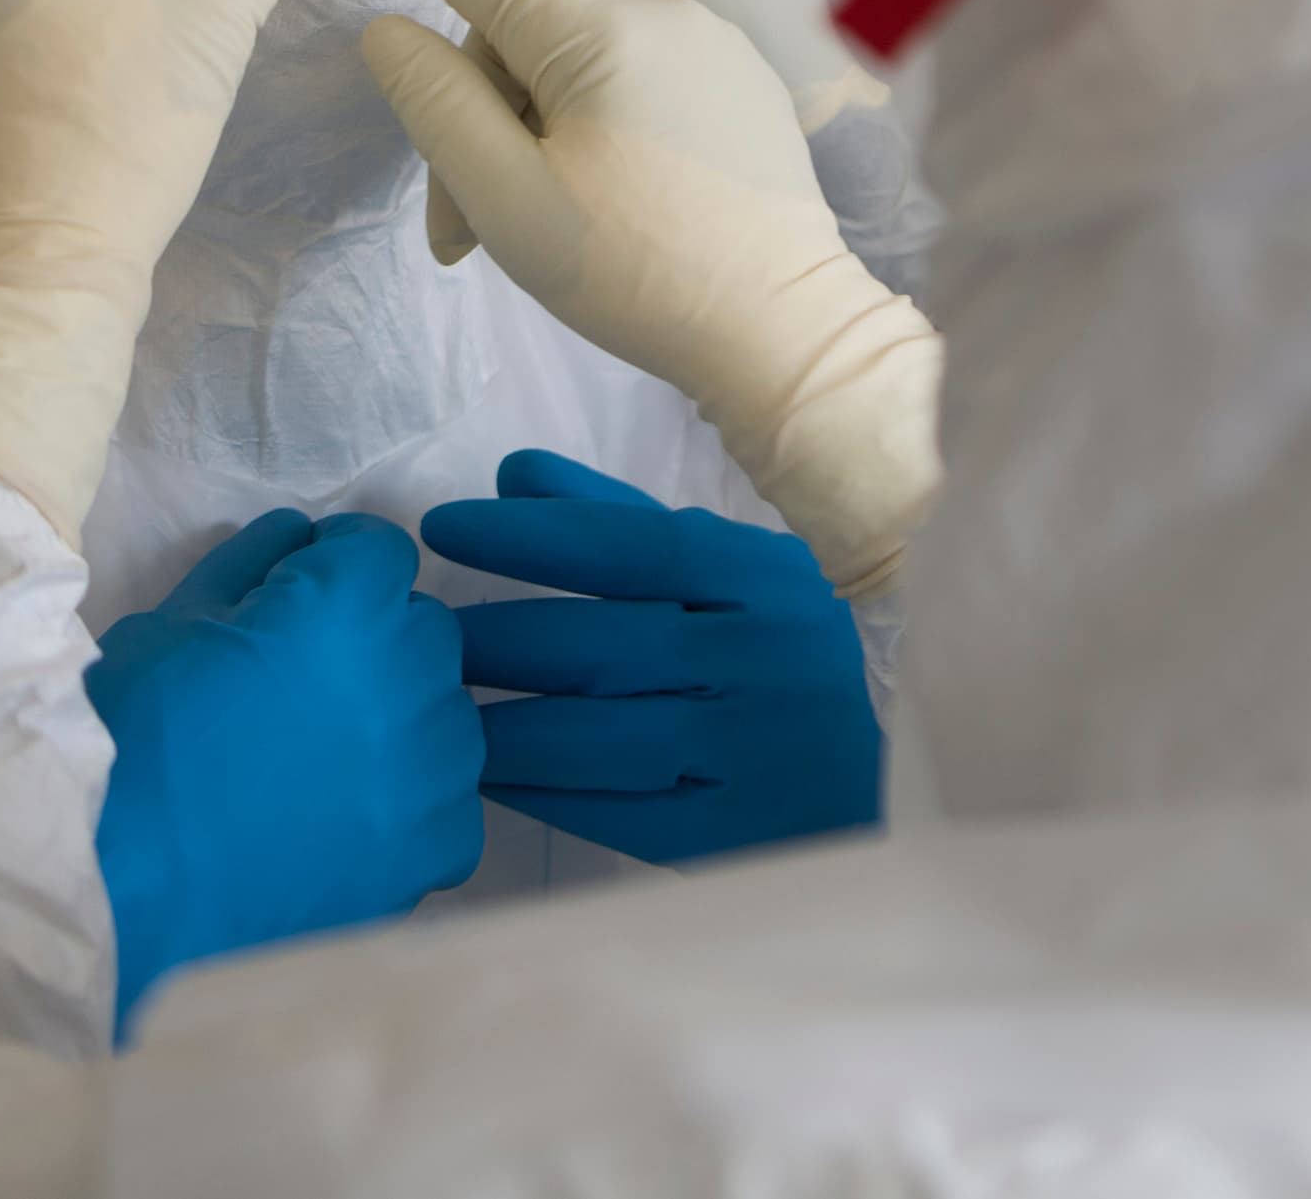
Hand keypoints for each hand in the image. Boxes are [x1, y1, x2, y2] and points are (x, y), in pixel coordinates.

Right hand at [87, 509, 482, 1034]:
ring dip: (395, 719)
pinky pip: (446, 802)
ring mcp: (434, 770)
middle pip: (420, 629)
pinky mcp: (434, 851)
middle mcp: (414, 676)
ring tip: (314, 762)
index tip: (290, 596)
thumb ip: (247, 566)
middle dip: (368, 639)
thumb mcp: (169, 624)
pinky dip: (406, 804)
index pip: (378, 549)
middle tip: (294, 683)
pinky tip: (338, 824)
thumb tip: (295, 537)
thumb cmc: (127, 745)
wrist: (118, 896)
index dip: (329, 565)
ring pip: (442, 716)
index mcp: (348, 605)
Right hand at [332, 0, 939, 596]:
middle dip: (479, 119)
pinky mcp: (734, 85)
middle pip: (522, 34)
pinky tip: (592, 211)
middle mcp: (660, 14)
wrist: (795, 336)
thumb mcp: (509, 199)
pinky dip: (589, 138)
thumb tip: (392, 28)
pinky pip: (630, 87)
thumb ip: (436, 101)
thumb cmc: (643, 275)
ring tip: (524, 238)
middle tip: (460, 230)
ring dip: (532, 141)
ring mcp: (708, 45)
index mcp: (601, 27)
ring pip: (574, 69)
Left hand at [426, 452, 877, 865]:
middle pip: (603, 643)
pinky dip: (545, 794)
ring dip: (505, 724)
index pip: (630, 545)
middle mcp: (761, 659)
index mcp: (762, 580)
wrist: (892, 776)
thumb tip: (512, 475)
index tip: (442, 526)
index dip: (530, 534)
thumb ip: (622, 521)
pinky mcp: (733, 834)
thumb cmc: (788, 657)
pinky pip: (617, 813)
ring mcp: (750, 752)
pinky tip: (491, 778)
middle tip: (419, 639)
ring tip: (438, 712)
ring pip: (600, 735)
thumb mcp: (731, 573)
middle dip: (497, 638)